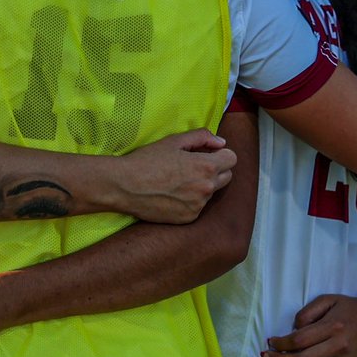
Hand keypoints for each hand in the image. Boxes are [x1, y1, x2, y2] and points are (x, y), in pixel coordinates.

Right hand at [113, 129, 237, 222]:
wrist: (125, 187)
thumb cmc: (147, 160)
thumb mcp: (174, 141)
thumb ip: (202, 137)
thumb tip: (221, 142)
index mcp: (206, 167)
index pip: (232, 159)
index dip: (220, 154)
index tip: (207, 153)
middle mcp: (206, 189)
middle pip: (227, 176)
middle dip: (215, 169)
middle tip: (192, 166)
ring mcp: (198, 206)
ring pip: (211, 192)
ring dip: (202, 185)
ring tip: (177, 180)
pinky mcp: (188, 218)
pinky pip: (198, 206)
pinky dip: (190, 200)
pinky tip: (172, 194)